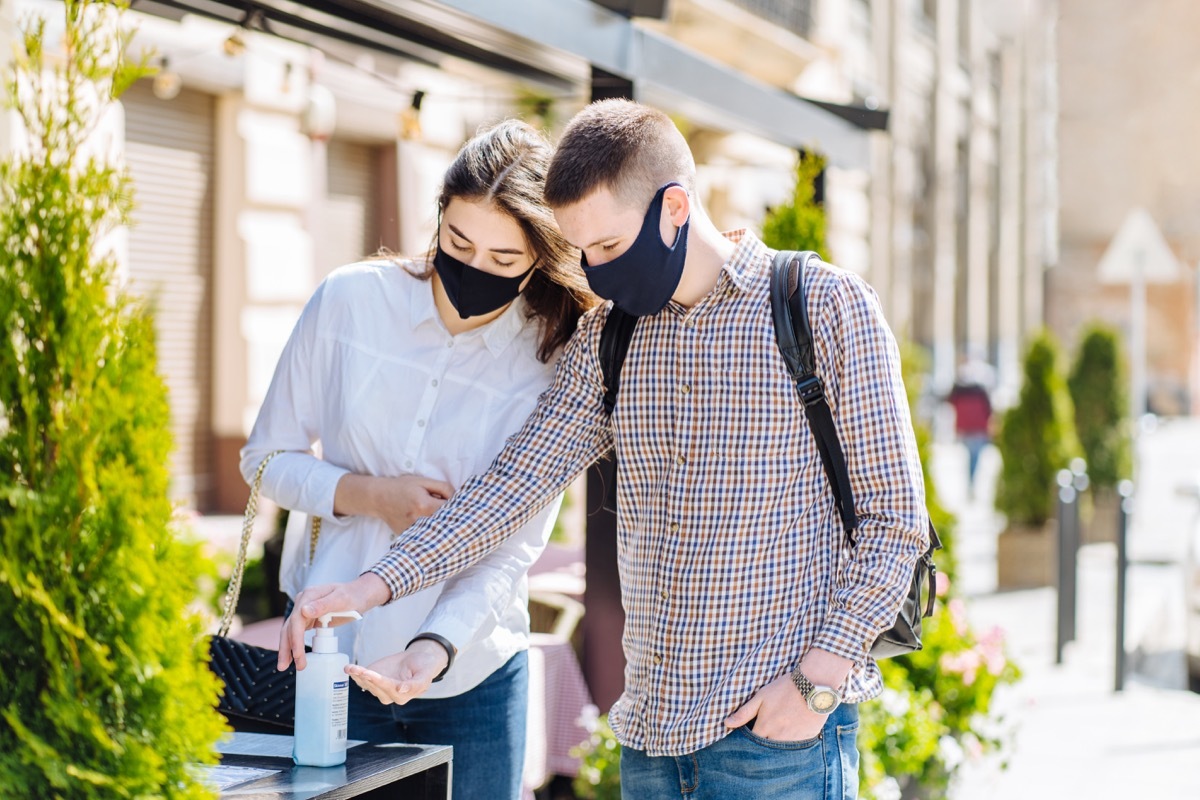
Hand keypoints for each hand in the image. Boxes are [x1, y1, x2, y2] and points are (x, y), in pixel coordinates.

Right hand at [278, 573, 391, 670]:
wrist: (360, 595)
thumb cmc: (353, 595)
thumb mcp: (341, 599)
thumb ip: (323, 605)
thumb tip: (303, 611)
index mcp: (308, 596)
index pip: (297, 620)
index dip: (295, 639)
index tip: (297, 655)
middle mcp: (303, 602)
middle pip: (289, 627)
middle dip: (286, 647)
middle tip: (284, 667)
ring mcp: (305, 610)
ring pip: (291, 631)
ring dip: (287, 649)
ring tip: (284, 666)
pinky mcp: (309, 618)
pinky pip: (298, 633)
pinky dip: (294, 645)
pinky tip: (293, 657)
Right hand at [334, 474, 453, 536]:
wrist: (379, 498)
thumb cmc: (402, 487)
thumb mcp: (424, 482)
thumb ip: (444, 488)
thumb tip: (458, 499)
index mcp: (424, 506)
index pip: (451, 510)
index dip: (459, 508)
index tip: (465, 507)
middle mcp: (418, 521)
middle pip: (446, 524)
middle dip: (453, 519)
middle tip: (461, 516)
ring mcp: (412, 532)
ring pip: (437, 532)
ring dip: (443, 526)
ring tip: (446, 521)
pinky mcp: (408, 537)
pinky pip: (426, 536)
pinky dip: (432, 532)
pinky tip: (433, 526)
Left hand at [345, 640, 448, 705]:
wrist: (418, 659)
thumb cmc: (424, 667)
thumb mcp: (425, 674)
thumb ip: (415, 684)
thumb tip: (401, 690)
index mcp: (403, 695)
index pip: (389, 688)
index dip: (380, 681)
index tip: (370, 674)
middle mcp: (389, 694)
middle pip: (375, 686)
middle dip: (366, 677)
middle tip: (357, 669)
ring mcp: (379, 688)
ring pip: (366, 684)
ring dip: (358, 675)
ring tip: (350, 668)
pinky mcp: (373, 680)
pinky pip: (362, 680)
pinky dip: (355, 674)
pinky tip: (349, 668)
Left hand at [724, 648, 852, 740]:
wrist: (813, 685)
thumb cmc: (784, 688)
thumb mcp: (761, 697)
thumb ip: (744, 712)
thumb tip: (727, 724)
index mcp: (765, 727)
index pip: (753, 743)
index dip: (751, 739)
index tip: (752, 733)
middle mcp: (778, 737)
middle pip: (767, 748)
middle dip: (764, 745)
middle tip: (766, 734)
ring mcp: (794, 739)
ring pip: (782, 749)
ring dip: (779, 744)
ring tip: (780, 732)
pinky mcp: (808, 738)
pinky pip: (798, 746)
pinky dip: (794, 741)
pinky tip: (794, 731)